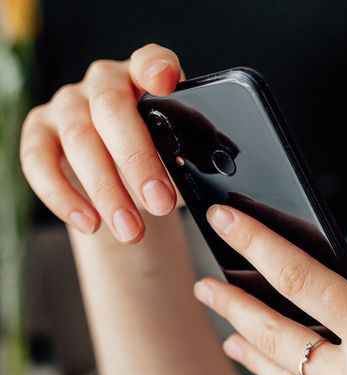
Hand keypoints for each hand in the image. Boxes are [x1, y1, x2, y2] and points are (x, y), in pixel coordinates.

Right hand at [20, 43, 183, 242]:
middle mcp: (102, 84)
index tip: (165, 83)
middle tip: (160, 204)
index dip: (156, 68)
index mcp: (144, 80)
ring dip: (106, 191)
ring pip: (79, 141)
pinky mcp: (39, 132)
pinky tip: (90, 224)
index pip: (150, 61)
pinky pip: (39, 162)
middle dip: (137, 162)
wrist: (123, 179)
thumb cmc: (158, 161)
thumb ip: (188, 157)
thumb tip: (197, 182)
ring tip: (131, 231)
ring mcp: (67, 105)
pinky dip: (63, 197)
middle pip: (111, 110)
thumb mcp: (179, 157)